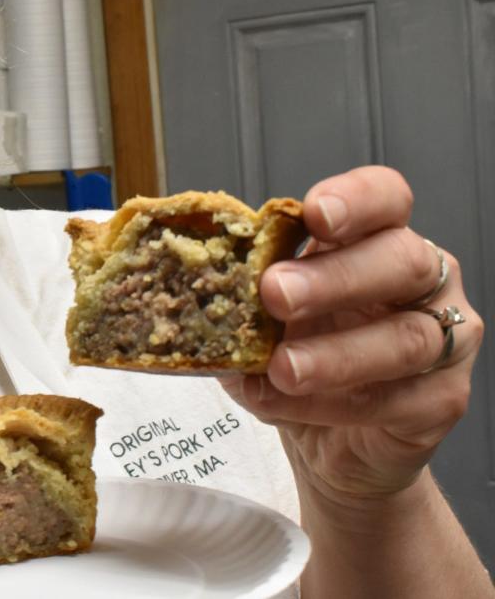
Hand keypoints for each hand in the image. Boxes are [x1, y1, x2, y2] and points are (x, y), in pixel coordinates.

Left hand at [220, 166, 483, 503]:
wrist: (329, 442)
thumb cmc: (301, 359)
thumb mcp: (262, 318)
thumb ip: (243, 296)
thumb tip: (196, 287)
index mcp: (377, 241)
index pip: (386, 198)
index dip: (357, 199)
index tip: (313, 213)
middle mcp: (422, 281)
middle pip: (400, 261)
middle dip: (334, 277)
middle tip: (275, 293)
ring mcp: (445, 340)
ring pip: (405, 338)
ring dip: (335, 353)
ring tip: (280, 367)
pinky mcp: (441, 400)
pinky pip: (393, 400)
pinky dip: (331, 404)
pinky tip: (286, 403)